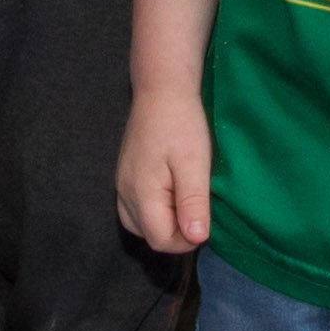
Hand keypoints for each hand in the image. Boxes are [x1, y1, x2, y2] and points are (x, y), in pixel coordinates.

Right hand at [116, 92, 211, 256]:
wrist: (161, 90)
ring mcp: (122, 185)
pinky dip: (155, 212)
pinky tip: (172, 196)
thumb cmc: (182, 124)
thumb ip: (193, 202)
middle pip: (149, 235)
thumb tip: (197, 239)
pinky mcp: (125, 176)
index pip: (160, 240)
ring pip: (140, 224)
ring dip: (166, 223)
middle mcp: (125, 194)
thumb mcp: (194, 163)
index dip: (187, 240)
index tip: (207, 220)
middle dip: (176, 233)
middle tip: (200, 209)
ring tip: (188, 203)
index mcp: (141, 194)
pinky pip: (135, 209)